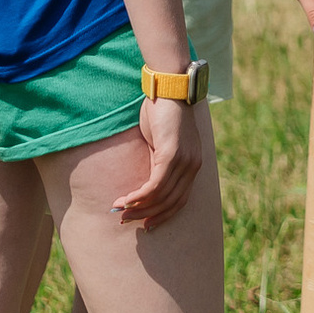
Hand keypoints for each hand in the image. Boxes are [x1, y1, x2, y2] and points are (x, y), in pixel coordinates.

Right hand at [112, 96, 205, 228]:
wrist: (169, 87)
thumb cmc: (163, 112)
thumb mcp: (162, 142)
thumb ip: (159, 162)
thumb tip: (145, 182)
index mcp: (193, 165)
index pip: (180, 201)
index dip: (162, 215)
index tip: (145, 224)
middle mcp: (192, 166)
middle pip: (171, 203)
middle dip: (147, 215)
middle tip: (126, 220)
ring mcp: (184, 161)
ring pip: (161, 196)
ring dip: (138, 207)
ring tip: (120, 211)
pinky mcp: (172, 155)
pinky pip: (155, 184)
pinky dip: (140, 196)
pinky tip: (126, 200)